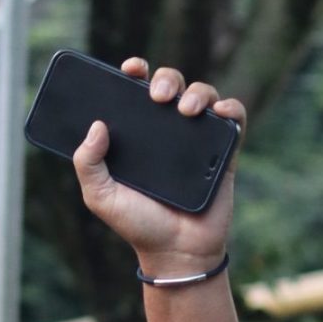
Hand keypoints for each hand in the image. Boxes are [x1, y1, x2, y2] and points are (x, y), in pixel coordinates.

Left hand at [72, 58, 243, 275]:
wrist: (176, 253)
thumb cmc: (138, 225)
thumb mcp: (101, 196)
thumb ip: (88, 164)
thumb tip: (96, 125)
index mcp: (139, 135)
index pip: (138, 92)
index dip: (137, 72)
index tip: (131, 69)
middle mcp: (168, 131)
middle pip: (172, 85)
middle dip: (166, 78)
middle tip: (157, 95)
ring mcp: (198, 139)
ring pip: (203, 96)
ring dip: (197, 92)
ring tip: (185, 110)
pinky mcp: (224, 152)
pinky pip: (234, 119)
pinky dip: (231, 109)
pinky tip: (220, 113)